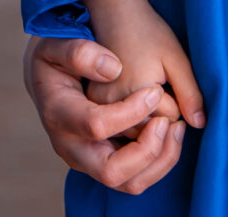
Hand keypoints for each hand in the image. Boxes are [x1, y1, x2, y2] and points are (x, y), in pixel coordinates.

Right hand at [23, 34, 188, 193]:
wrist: (50, 77)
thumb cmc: (58, 56)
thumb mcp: (59, 44)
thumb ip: (80, 52)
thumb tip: (112, 69)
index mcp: (59, 114)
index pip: (96, 126)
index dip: (130, 111)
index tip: (155, 91)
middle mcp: (70, 146)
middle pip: (112, 171)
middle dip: (148, 150)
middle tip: (169, 121)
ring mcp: (86, 160)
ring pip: (128, 182)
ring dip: (160, 159)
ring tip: (177, 126)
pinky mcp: (103, 163)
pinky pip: (135, 178)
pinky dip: (159, 162)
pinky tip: (171, 132)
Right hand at [83, 0, 207, 128]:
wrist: (117, 16)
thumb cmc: (150, 33)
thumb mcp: (177, 59)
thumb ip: (190, 94)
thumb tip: (200, 124)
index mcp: (137, 92)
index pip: (170, 119)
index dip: (176, 101)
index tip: (168, 78)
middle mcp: (112, 103)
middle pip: (150, 130)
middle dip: (160, 113)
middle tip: (157, 82)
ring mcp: (99, 105)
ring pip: (134, 132)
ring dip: (144, 117)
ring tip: (144, 86)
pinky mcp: (93, 103)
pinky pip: (118, 125)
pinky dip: (129, 116)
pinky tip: (131, 95)